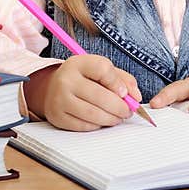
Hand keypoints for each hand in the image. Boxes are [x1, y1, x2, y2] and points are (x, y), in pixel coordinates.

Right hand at [25, 55, 141, 131]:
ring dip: (112, 119)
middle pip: (100, 96)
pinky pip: (84, 126)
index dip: (118, 83)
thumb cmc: (83, 78)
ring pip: (93, 114)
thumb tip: (136, 97)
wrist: (52, 88)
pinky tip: (103, 121)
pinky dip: (98, 125)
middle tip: (128, 111)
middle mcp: (66, 80)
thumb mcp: (100, 69)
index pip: (102, 69)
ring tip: (118, 117)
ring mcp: (59, 99)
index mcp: (78, 63)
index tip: (125, 93)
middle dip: (120, 107)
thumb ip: (122, 79)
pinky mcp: (57, 117)